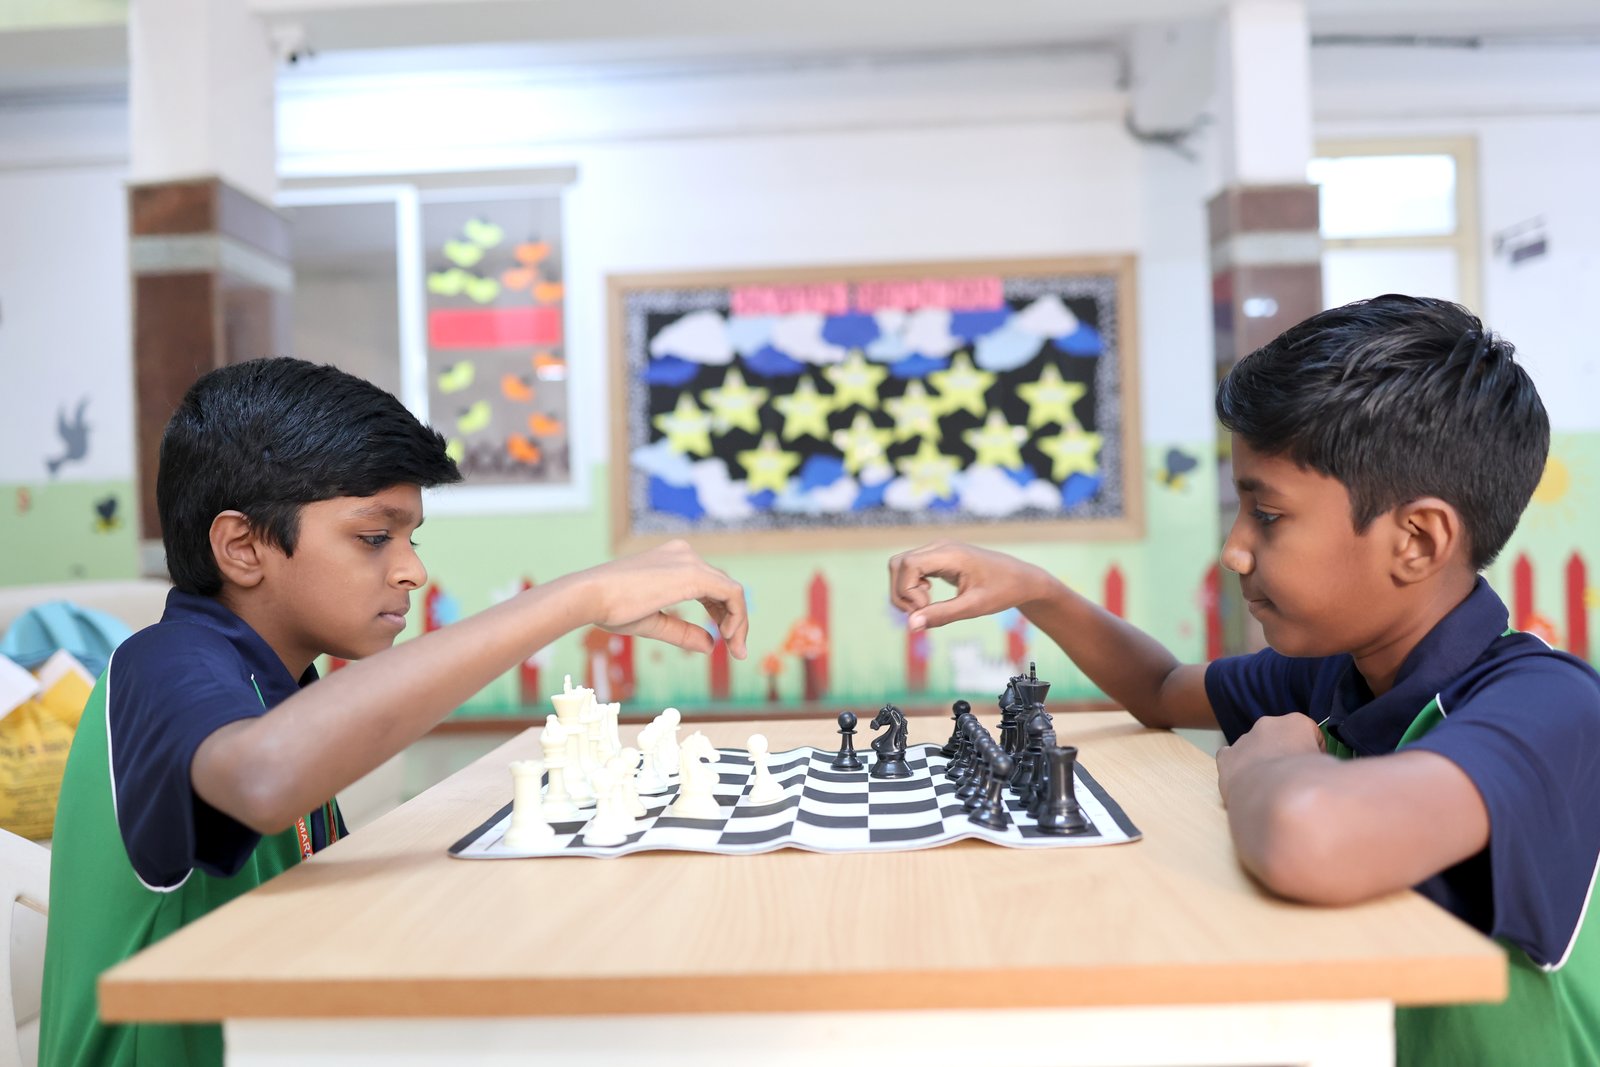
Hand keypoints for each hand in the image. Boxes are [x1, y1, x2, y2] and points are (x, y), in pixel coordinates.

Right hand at [576, 540, 748, 658]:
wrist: (589, 595)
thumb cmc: (610, 607)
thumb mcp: (654, 621)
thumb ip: (683, 632)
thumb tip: (711, 645)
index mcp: (672, 560)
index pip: (710, 586)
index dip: (721, 614)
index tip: (723, 641)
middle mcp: (684, 554)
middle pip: (723, 588)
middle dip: (733, 620)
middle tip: (736, 650)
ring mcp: (689, 561)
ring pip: (731, 590)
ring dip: (738, 621)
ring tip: (735, 648)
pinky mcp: (693, 574)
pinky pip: (731, 593)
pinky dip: (737, 616)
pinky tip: (729, 637)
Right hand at [886, 541, 1052, 631]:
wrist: (1021, 579)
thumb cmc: (1002, 591)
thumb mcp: (974, 607)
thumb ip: (942, 615)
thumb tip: (910, 625)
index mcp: (949, 554)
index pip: (907, 565)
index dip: (907, 591)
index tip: (925, 608)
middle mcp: (939, 547)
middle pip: (898, 564)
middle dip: (902, 592)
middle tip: (923, 611)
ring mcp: (938, 550)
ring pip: (901, 566)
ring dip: (905, 590)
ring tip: (926, 606)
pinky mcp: (938, 558)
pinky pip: (911, 569)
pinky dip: (912, 587)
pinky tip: (929, 597)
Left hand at [1215, 712, 1325, 806]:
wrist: (1276, 799)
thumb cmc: (1310, 782)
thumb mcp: (1333, 769)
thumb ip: (1327, 764)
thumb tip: (1326, 772)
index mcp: (1297, 722)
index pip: (1310, 735)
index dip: (1315, 755)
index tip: (1316, 771)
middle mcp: (1268, 724)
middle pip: (1280, 739)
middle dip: (1285, 755)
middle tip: (1292, 780)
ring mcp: (1244, 739)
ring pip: (1256, 748)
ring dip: (1262, 761)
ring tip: (1270, 787)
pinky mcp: (1226, 757)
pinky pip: (1232, 758)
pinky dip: (1239, 768)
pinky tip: (1247, 783)